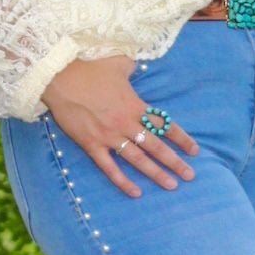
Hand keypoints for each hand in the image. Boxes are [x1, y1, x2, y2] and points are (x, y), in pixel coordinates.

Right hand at [42, 55, 200, 197]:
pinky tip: (136, 193)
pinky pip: (110, 168)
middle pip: (156, 146)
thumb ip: (132, 66)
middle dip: (175, 162)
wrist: (59, 77)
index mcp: (135, 105)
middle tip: (190, 175)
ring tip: (172, 185)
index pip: (164, 125)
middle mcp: (126, 123)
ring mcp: (109, 136)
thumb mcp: (117, 62)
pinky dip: (123, 181)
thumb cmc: (88, 67)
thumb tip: (138, 62)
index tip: (194, 151)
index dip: (181, 138)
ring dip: (156, 174)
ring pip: (138, 160)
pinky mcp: (91, 145)